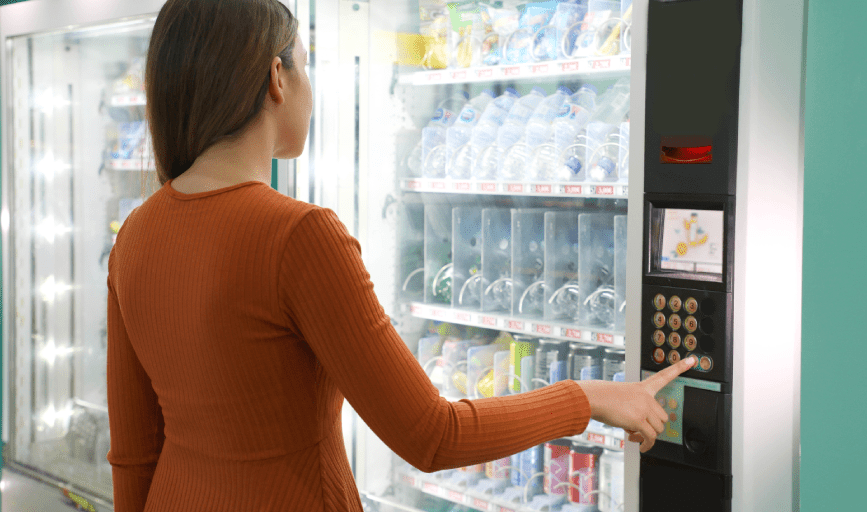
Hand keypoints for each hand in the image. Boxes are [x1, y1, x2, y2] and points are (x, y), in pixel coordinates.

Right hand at [578, 356, 695, 451]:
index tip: (692, 360)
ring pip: (658, 429)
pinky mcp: (638, 420)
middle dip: (653, 426)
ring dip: (647, 436)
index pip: (665, 375)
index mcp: (643, 387)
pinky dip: (647, 445)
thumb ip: (635, 408)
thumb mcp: (622, 396)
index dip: (679, 367)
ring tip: (633, 435)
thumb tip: (636, 430)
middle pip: (663, 416)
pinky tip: (641, 446)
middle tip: (639, 429)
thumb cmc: (602, 397)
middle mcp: (646, 396)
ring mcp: (644, 408)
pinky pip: (650, 437)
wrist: (593, 398)